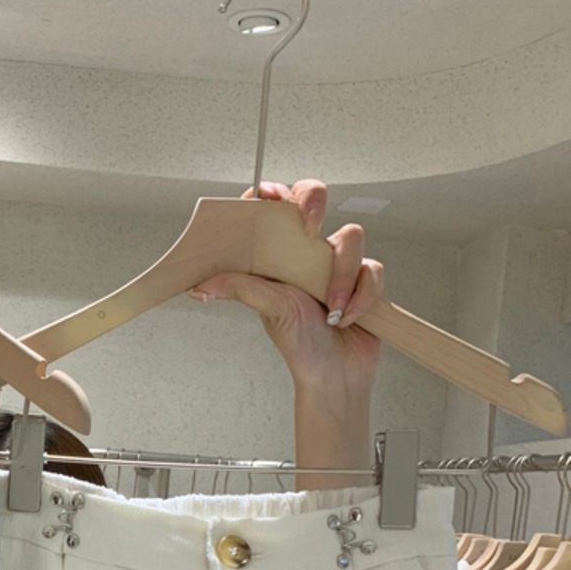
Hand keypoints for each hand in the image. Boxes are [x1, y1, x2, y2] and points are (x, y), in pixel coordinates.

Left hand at [186, 180, 382, 488]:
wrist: (335, 375)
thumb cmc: (299, 344)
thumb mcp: (267, 309)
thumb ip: (238, 287)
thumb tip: (198, 286)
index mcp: (276, 256)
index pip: (271, 210)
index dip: (270, 194)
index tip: (270, 197)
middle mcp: (305, 253)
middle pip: (312, 199)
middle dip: (313, 200)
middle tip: (310, 224)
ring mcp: (336, 263)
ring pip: (350, 237)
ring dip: (341, 274)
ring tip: (330, 308)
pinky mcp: (364, 277)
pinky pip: (372, 268)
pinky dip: (362, 294)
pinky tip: (348, 317)